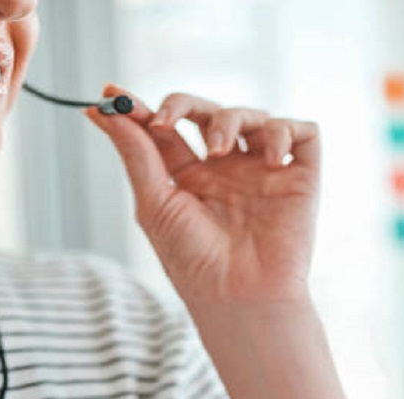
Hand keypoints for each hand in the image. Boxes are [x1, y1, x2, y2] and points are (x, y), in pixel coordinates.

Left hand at [84, 84, 320, 305]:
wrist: (240, 297)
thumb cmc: (194, 262)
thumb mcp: (155, 204)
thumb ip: (136, 154)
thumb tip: (102, 111)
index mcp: (190, 177)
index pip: (167, 129)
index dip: (141, 109)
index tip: (112, 96)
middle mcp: (226, 169)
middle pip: (207, 112)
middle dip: (184, 104)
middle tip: (167, 120)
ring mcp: (263, 170)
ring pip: (251, 115)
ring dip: (229, 119)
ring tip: (217, 150)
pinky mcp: (300, 177)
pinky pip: (301, 132)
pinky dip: (284, 132)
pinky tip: (270, 159)